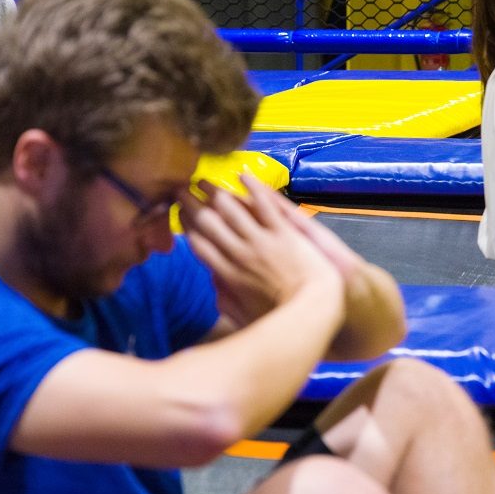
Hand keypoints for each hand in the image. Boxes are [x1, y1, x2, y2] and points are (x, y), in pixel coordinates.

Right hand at [178, 175, 342, 328]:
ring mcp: (261, 241)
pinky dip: (253, 188)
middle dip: (191, 204)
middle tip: (179, 189)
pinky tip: (242, 175)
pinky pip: (264, 205)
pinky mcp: (284, 232)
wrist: (316, 309)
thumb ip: (227, 302)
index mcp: (229, 276)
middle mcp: (240, 255)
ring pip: (231, 210)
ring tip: (201, 180)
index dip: (186, 227)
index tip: (178, 213)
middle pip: (209, 224)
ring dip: (214, 192)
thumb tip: (213, 284)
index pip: (200, 246)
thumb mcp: (247, 318)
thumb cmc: (284, 318)